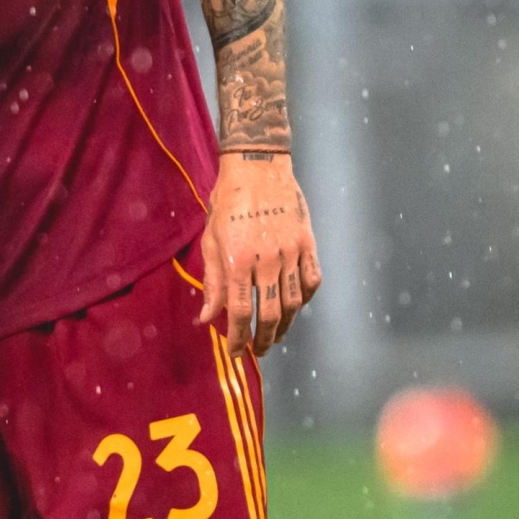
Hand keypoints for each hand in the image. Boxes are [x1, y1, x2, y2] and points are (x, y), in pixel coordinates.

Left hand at [197, 152, 320, 358]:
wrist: (257, 167)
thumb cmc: (227, 203)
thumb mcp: (210, 240)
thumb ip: (212, 282)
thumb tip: (207, 318)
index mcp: (237, 262)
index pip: (239, 313)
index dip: (237, 338)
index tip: (236, 351)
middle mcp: (267, 262)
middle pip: (268, 315)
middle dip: (262, 340)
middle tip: (257, 351)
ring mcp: (291, 253)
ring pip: (293, 303)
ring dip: (284, 326)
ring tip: (275, 336)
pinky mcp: (308, 243)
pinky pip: (312, 280)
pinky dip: (305, 298)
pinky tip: (295, 306)